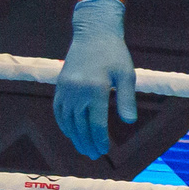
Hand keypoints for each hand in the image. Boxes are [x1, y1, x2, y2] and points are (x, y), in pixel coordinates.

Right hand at [52, 0, 135, 159]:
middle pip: (80, 125)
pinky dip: (63, 124)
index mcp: (96, 89)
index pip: (97, 122)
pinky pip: (58, 110)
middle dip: (87, 142)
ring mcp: (66, 89)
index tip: (104, 151)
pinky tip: (70, 133)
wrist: (93, 34)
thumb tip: (129, 122)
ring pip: (68, 120)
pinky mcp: (59, 86)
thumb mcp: (127, 75)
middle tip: (94, 156)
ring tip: (83, 149)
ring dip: (74, 137)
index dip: (100, 139)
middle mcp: (77, 91)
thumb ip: (127, 99)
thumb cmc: (115, 54)